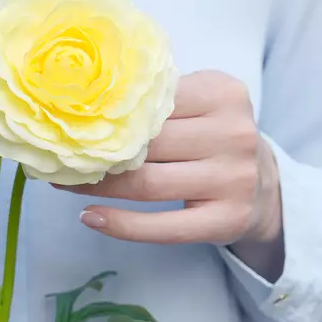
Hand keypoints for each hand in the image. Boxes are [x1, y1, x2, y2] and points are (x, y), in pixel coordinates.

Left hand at [57, 70, 281, 246]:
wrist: (265, 187)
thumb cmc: (214, 137)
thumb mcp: (202, 102)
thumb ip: (158, 97)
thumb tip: (81, 103)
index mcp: (223, 94)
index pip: (152, 102)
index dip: (104, 113)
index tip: (65, 119)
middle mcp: (234, 135)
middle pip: (147, 145)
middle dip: (95, 152)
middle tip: (56, 155)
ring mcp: (233, 180)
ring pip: (147, 184)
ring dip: (97, 186)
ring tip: (64, 183)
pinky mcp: (227, 220)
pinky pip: (162, 227)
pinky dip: (121, 225)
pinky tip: (90, 217)